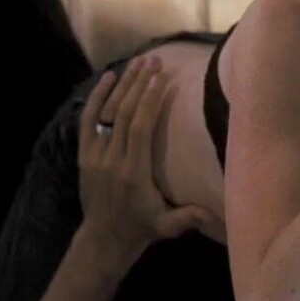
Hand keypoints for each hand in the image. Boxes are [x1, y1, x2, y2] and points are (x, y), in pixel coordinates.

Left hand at [76, 55, 215, 255]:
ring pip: (107, 113)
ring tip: (137, 62)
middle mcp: (112, 159)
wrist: (103, 239)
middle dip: (139, 84)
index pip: (140, 128)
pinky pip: (87, 120)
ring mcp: (94, 156)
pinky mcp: (84, 154)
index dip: (150, 101)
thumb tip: (216, 214)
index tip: (161, 78)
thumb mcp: (166, 226)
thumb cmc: (140, 229)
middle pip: (124, 114)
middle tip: (154, 61)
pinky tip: (108, 77)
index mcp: (133, 172)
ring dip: (123, 85)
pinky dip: (97, 97)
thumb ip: (187, 217)